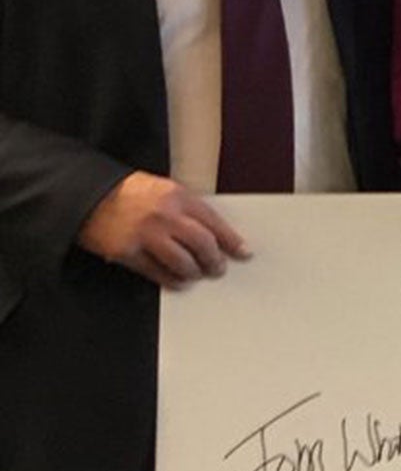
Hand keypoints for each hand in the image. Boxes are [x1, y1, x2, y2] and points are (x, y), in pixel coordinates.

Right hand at [75, 172, 249, 288]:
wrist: (87, 195)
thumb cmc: (128, 193)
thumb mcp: (163, 189)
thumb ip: (186, 208)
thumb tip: (213, 232)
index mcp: (177, 196)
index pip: (214, 222)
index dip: (231, 240)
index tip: (242, 252)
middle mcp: (165, 215)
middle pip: (203, 244)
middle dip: (215, 260)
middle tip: (218, 268)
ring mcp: (146, 235)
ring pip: (183, 262)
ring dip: (194, 272)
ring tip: (197, 274)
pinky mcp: (128, 252)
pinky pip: (158, 273)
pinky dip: (172, 280)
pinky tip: (178, 281)